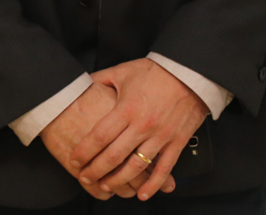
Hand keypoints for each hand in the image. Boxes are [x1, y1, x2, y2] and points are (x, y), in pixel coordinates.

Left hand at [69, 58, 205, 201]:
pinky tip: (142, 194)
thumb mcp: (123, 71)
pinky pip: (164, 169)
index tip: (75, 160)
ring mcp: (161, 136)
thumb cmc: (156, 72)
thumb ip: (101, 79)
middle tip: (85, 178)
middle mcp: (143, 125)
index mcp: (127, 108)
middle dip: (96, 170)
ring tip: (106, 187)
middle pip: (114, 156)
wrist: (190, 73)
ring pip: (137, 167)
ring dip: (119, 180)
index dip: (85, 151)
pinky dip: (153, 184)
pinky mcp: (177, 142)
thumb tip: (83, 83)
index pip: (100, 136)